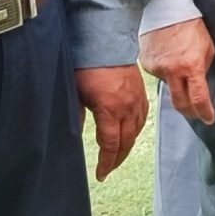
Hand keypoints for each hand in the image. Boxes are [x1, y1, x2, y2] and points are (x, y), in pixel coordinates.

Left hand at [77, 64, 149, 182]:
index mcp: (110, 110)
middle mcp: (127, 108)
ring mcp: (137, 100)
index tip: (100, 174)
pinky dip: (136, 130)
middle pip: (126, 142)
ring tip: (117, 156)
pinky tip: (130, 133)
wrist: (105, 41)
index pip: (111, 145)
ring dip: (127, 146)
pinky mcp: (141, 93)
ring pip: (136, 131)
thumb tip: (72, 133)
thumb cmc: (87, 64)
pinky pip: (142, 118)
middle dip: (116, 159)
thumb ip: (75, 115)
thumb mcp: (75, 92)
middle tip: (107, 169)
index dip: (106, 162)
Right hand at [139, 17, 214, 124]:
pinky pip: (158, 75)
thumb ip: (202, 68)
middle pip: (180, 104)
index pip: (199, 99)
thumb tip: (198, 85)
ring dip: (177, 86)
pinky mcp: (147, 65)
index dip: (205, 112)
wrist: (166, 9)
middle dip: (190, 112)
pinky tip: (168, 58)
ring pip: (168, 88)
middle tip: (196, 113)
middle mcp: (173, 71)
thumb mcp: (206, 48)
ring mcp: (157, 69)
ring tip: (180, 68)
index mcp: (192, 66)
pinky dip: (165, 72)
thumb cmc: (191, 26)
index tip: (209, 118)